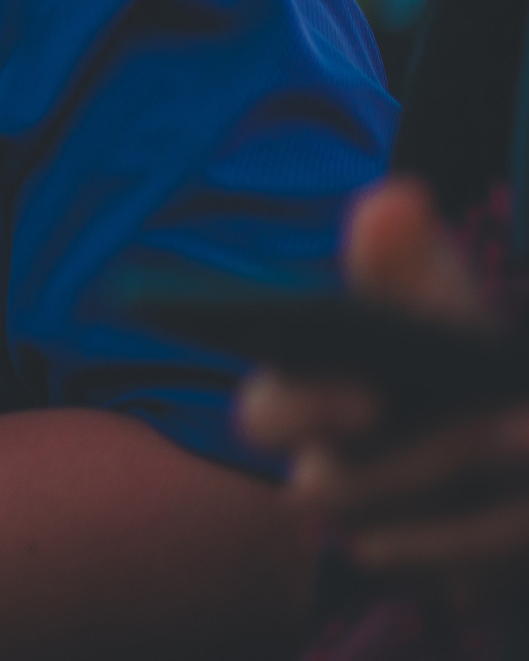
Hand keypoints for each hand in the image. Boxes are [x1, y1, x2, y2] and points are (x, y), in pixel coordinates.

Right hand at [238, 177, 528, 597]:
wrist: (511, 412)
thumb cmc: (455, 355)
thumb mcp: (437, 307)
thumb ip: (404, 266)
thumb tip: (394, 200)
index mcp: (304, 399)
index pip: (265, 418)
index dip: (305, 412)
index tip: (371, 397)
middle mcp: (330, 473)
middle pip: (319, 493)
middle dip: (394, 464)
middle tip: (468, 433)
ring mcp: (385, 530)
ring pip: (389, 532)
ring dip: (458, 483)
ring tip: (523, 431)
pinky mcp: (440, 563)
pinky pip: (451, 568)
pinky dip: (487, 531)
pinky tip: (526, 503)